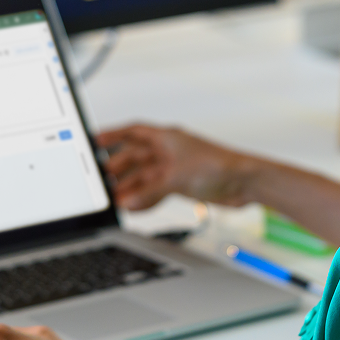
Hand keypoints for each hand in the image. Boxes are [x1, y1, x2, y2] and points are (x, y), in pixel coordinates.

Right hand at [97, 124, 253, 210]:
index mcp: (166, 137)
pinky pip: (156, 191)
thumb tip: (127, 201)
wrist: (244, 182)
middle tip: (103, 181)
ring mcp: (174, 168)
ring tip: (116, 200)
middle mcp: (168, 151)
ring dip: (131, 188)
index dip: (113, 134)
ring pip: (144, 177)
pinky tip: (135, 208)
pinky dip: (146, 199)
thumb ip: (148, 191)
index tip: (95, 140)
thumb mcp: (175, 177)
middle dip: (119, 169)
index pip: (132, 131)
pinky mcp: (181, 184)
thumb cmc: (218, 165)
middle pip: (135, 157)